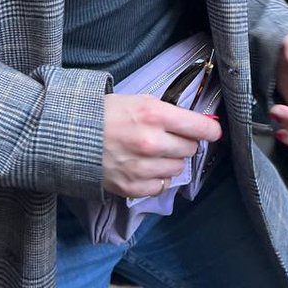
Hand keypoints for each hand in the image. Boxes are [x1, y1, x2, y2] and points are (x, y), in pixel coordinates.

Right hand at [102, 93, 221, 197]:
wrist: (73, 134)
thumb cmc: (108, 113)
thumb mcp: (140, 101)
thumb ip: (168, 112)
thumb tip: (196, 123)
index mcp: (154, 114)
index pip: (197, 126)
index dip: (210, 129)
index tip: (214, 131)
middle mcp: (151, 142)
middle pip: (190, 148)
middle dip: (184, 143)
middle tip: (169, 138)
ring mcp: (141, 167)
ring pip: (178, 169)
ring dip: (171, 161)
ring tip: (154, 153)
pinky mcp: (131, 187)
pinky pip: (160, 186)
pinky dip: (156, 178)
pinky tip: (144, 167)